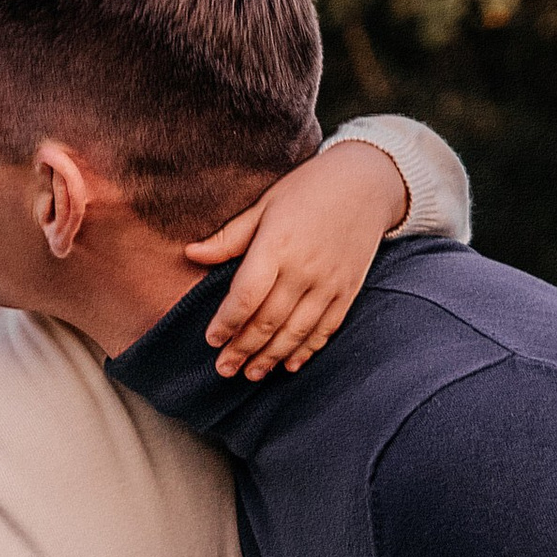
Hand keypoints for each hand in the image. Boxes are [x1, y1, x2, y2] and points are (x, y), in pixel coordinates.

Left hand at [181, 140, 407, 378]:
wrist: (366, 182)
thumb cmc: (307, 189)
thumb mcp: (265, 204)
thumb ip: (230, 237)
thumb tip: (190, 254)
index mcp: (277, 245)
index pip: (246, 295)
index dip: (227, 322)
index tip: (211, 340)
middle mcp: (304, 269)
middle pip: (269, 320)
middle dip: (243, 349)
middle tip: (224, 369)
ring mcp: (329, 282)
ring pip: (296, 331)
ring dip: (271, 357)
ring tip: (251, 374)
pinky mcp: (348, 290)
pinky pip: (326, 328)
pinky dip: (307, 349)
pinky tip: (290, 364)